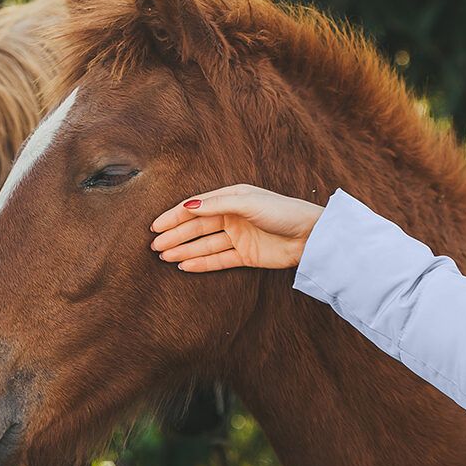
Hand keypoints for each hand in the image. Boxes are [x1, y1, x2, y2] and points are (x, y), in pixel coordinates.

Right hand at [150, 184, 324, 271]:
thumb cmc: (282, 211)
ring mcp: (238, 237)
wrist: (311, 236)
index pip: (195, 208)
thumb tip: (187, 207)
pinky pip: (218, 260)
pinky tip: (184, 266)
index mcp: (230, 199)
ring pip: (204, 244)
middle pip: (197, 228)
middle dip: (175, 236)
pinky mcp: (246, 256)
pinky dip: (201, 263)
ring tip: (163, 257)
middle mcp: (232, 217)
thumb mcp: (247, 202)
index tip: (155, 226)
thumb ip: (216, 205)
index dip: (174, 217)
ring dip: (184, 250)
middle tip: (154, 246)